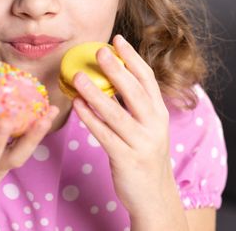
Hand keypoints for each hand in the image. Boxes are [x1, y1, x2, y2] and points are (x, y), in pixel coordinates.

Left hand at [72, 35, 180, 219]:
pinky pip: (104, 135)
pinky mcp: (126, 159)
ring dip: (96, 93)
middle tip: (99, 50)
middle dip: (117, 69)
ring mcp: (141, 143)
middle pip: (135, 91)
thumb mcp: (148, 127)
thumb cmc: (145, 155)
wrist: (154, 196)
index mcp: (159, 113)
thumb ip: (135, 104)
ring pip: (116, 113)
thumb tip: (111, 78)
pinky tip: (76, 105)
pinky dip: (90, 118)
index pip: (148, 79)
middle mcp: (154, 125)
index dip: (132, 57)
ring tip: (78, 76)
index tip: (117, 39)